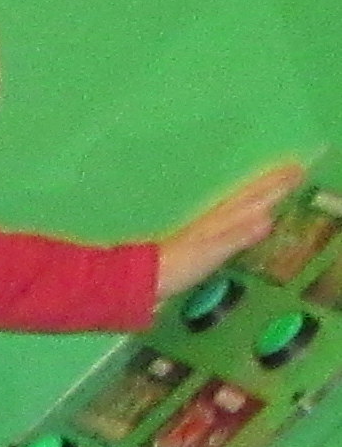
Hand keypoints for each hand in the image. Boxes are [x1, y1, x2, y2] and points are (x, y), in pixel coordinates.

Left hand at [150, 157, 311, 299]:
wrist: (149, 278)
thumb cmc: (182, 264)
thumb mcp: (214, 250)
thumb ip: (239, 235)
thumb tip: (267, 218)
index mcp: (224, 219)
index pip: (256, 198)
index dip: (277, 186)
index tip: (298, 169)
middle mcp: (218, 219)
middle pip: (250, 196)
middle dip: (272, 184)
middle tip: (295, 168)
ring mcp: (210, 229)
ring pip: (242, 204)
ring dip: (261, 193)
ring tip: (277, 183)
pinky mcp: (203, 241)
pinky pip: (233, 219)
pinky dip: (246, 213)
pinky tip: (249, 217)